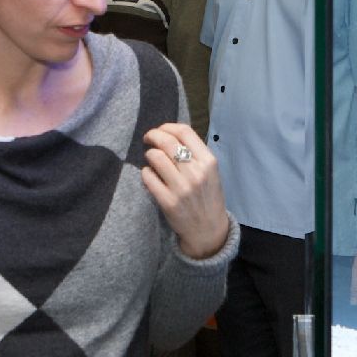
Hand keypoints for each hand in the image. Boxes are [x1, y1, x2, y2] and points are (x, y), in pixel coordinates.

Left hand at [141, 123, 229, 259]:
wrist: (208, 230)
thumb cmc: (208, 197)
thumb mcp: (210, 172)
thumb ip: (195, 153)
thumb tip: (169, 134)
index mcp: (208, 162)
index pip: (185, 132)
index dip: (168, 126)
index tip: (161, 130)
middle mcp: (196, 172)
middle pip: (167, 141)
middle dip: (153, 135)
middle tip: (148, 138)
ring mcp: (181, 187)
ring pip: (155, 157)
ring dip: (149, 154)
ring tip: (152, 160)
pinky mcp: (168, 201)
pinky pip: (148, 177)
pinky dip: (146, 173)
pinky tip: (150, 175)